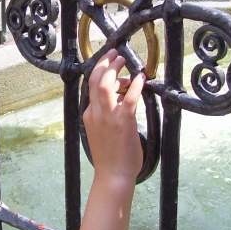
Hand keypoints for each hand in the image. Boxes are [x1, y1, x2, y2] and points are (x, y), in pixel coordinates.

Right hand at [83, 49, 144, 182]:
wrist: (113, 175)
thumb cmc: (110, 157)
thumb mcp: (100, 132)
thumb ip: (104, 115)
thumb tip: (117, 99)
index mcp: (89, 114)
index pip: (91, 86)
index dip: (101, 72)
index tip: (109, 64)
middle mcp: (95, 112)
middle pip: (95, 79)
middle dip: (105, 63)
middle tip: (116, 54)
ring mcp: (108, 116)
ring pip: (106, 83)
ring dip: (116, 68)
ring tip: (125, 61)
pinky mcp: (123, 121)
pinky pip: (130, 98)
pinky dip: (135, 85)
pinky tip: (141, 78)